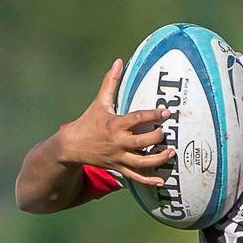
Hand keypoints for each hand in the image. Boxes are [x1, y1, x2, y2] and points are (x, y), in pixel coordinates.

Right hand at [56, 60, 177, 188]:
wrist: (72, 146)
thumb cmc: (88, 122)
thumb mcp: (99, 102)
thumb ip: (111, 82)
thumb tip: (119, 61)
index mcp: (114, 124)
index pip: (137, 119)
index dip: (153, 116)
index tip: (166, 112)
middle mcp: (117, 142)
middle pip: (142, 142)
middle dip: (157, 138)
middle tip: (165, 133)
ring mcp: (118, 157)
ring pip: (141, 162)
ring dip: (158, 160)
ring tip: (170, 153)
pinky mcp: (118, 168)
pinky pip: (135, 177)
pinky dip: (148, 180)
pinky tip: (161, 181)